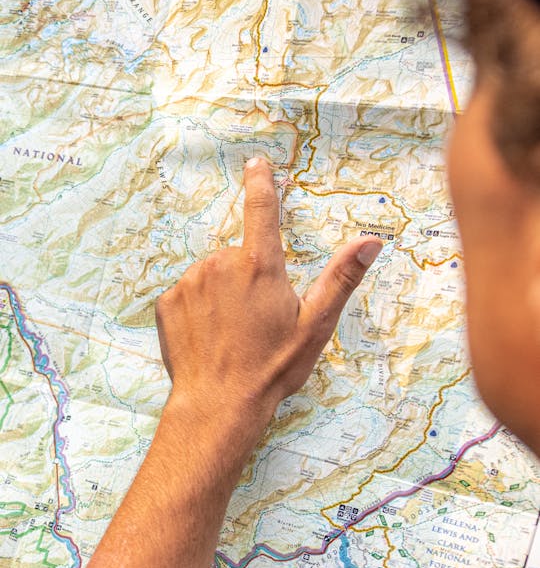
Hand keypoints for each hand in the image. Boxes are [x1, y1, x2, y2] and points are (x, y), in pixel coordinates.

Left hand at [156, 157, 381, 452]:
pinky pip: (187, 295)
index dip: (261, 183)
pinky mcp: (168, 302)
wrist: (218, 404)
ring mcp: (190, 282)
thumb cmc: (271, 368)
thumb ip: (341, 278)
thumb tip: (370, 241)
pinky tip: (209, 337)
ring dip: (222, 295)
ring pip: (211, 276)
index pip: (262, 210)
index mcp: (260, 266)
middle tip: (256, 321)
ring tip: (232, 333)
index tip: (256, 163)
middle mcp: (221, 264)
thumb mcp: (315, 326)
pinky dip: (198, 310)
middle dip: (248, 279)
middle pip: (238, 257)